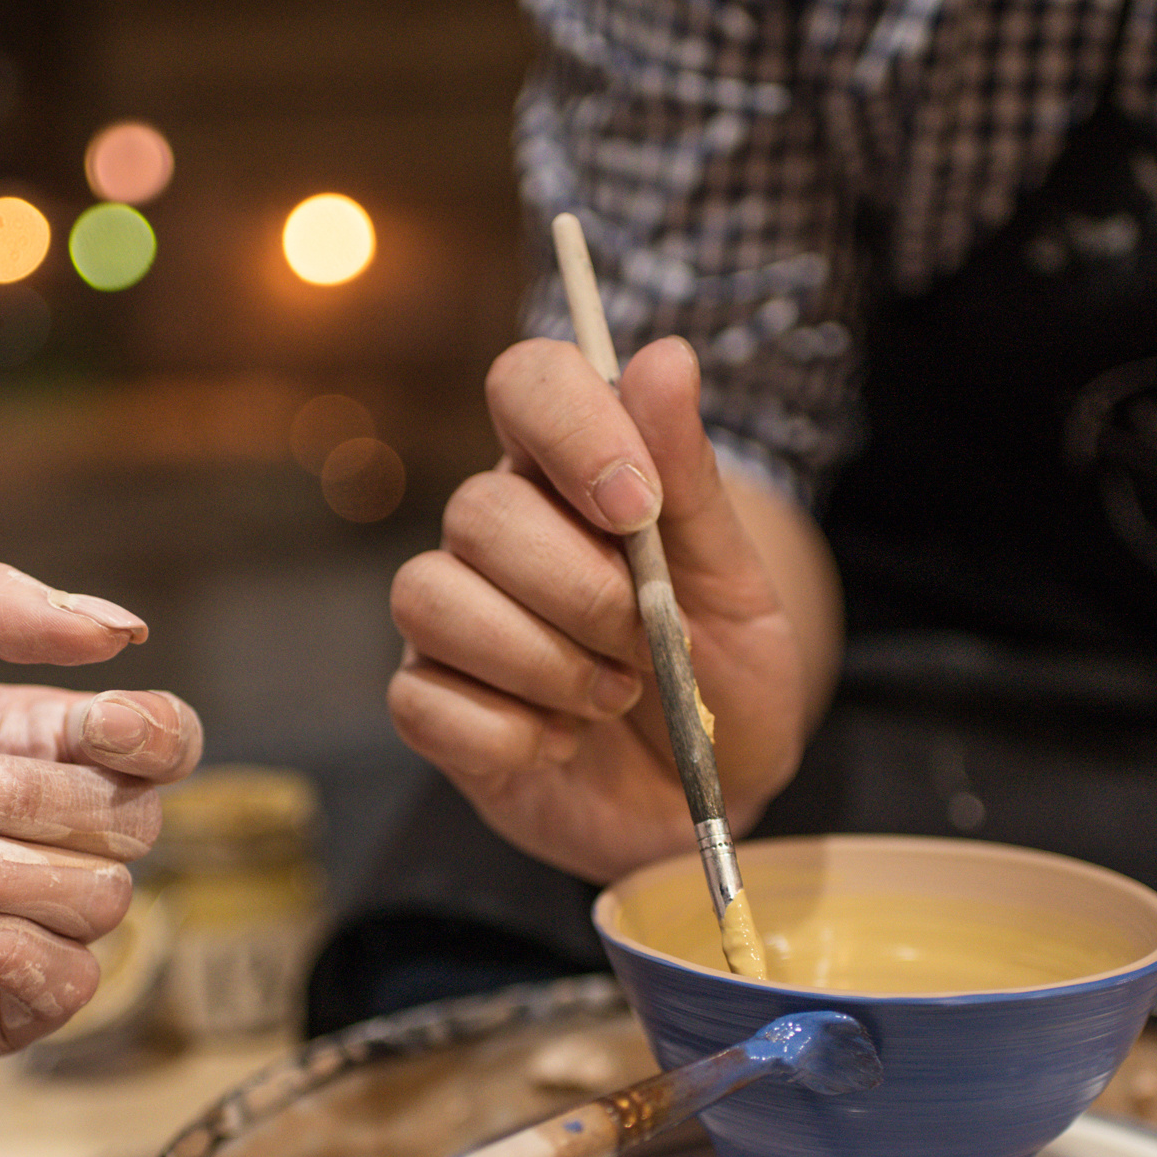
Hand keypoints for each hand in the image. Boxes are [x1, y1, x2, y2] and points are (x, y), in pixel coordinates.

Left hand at [0, 553, 201, 1055]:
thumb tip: (123, 632)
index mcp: (48, 744)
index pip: (170, 742)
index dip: (152, 736)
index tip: (90, 723)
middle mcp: (57, 838)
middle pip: (129, 821)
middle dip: (7, 797)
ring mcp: (32, 927)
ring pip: (101, 903)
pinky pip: (66, 984)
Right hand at [388, 336, 831, 883]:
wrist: (712, 799)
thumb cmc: (720, 680)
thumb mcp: (734, 584)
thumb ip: (692, 478)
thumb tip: (665, 356)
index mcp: (569, 477)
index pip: (526, 381)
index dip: (571, 429)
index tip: (636, 506)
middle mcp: (496, 538)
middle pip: (477, 510)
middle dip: (580, 590)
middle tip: (645, 642)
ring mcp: (453, 623)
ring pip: (430, 597)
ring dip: (542, 663)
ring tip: (611, 696)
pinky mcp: (432, 708)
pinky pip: (422, 702)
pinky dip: (508, 735)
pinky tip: (558, 742)